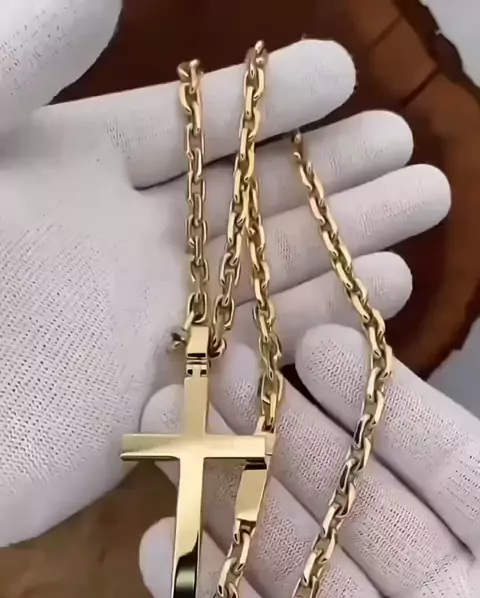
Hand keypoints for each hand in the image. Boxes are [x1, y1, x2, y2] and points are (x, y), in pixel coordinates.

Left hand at [0, 1, 450, 545]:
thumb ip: (26, 57)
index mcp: (63, 175)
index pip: (182, 129)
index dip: (260, 101)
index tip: (341, 73)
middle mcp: (108, 252)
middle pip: (239, 206)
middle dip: (327, 175)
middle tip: (411, 151)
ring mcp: (130, 335)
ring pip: (256, 285)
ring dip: (338, 247)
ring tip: (417, 213)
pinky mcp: (140, 412)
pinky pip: (242, 367)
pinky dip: (310, 333)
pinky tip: (375, 298)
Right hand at [140, 326, 479, 597]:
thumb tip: (454, 434)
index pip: (448, 471)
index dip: (382, 406)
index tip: (316, 347)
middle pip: (355, 509)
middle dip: (287, 438)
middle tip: (219, 376)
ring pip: (296, 575)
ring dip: (232, 509)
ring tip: (168, 440)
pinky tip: (160, 548)